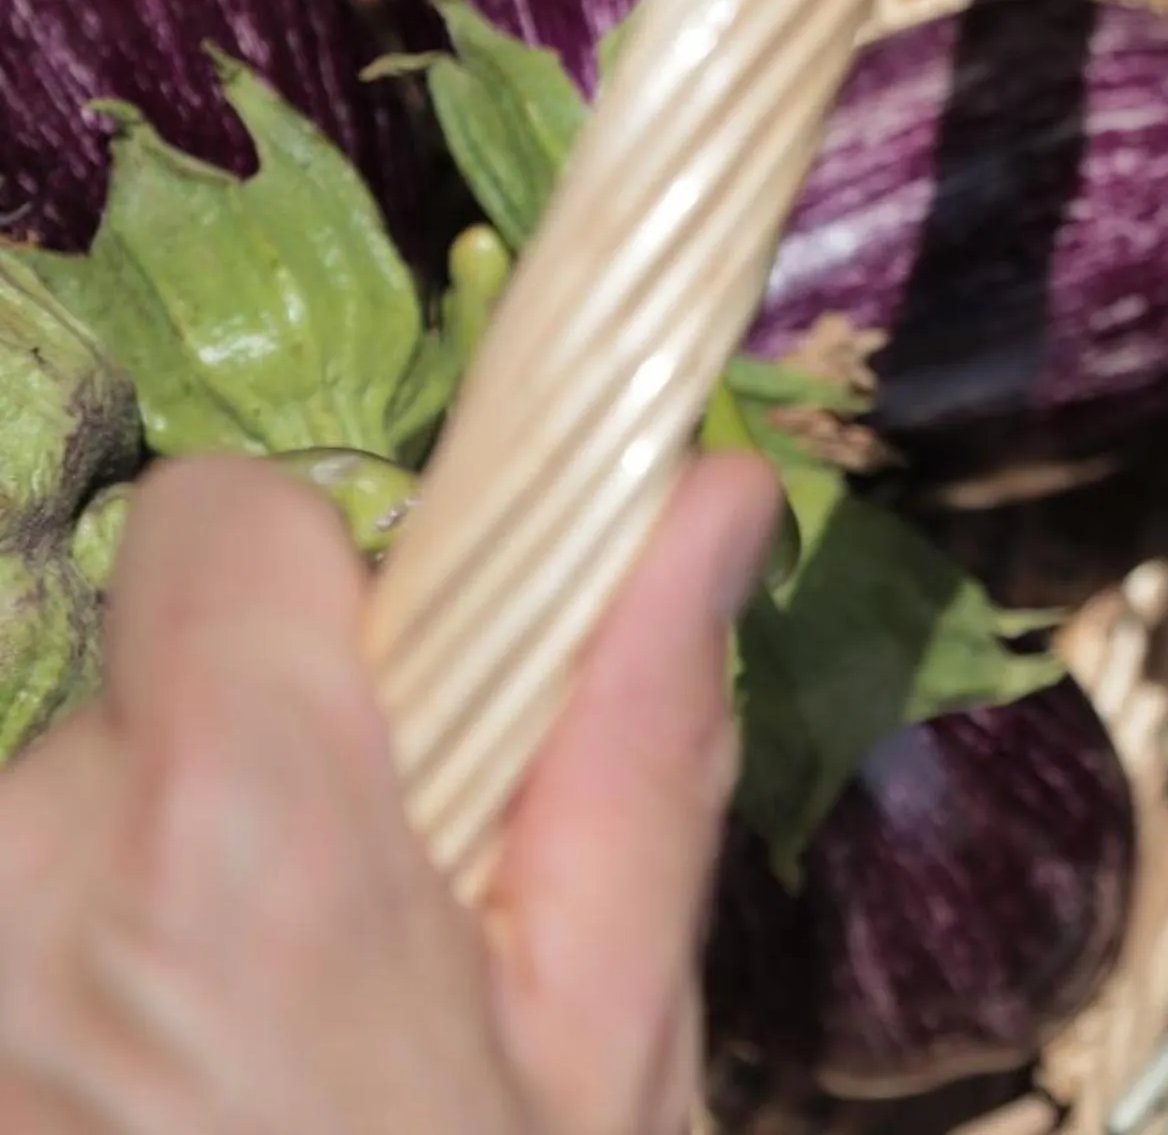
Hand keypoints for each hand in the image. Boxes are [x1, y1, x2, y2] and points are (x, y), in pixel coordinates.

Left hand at [0, 450, 779, 1133]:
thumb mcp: (603, 1049)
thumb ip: (630, 741)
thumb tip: (702, 491)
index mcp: (239, 836)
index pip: (221, 519)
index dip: (324, 589)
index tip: (398, 722)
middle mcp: (17, 876)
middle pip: (131, 690)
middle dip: (234, 778)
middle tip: (337, 970)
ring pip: (50, 831)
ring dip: (128, 911)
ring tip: (230, 1078)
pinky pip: (12, 926)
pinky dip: (64, 986)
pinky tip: (143, 1104)